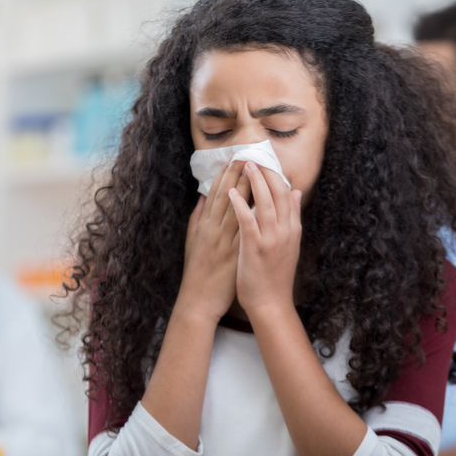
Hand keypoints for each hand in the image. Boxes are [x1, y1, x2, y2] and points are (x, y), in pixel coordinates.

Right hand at [177, 159, 251, 323]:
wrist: (198, 300)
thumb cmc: (196, 273)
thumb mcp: (192, 241)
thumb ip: (197, 219)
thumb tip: (203, 199)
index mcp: (203, 226)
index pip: (215, 195)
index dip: (225, 175)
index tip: (234, 158)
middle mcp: (213, 231)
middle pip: (227, 197)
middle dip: (237, 174)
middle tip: (248, 154)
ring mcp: (224, 242)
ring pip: (237, 209)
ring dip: (247, 189)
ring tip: (256, 170)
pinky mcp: (235, 254)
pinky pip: (247, 230)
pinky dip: (254, 216)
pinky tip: (263, 203)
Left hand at [229, 161, 301, 316]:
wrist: (271, 304)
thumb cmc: (275, 275)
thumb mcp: (290, 243)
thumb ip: (293, 216)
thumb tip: (296, 192)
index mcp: (292, 228)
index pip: (287, 193)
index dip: (276, 173)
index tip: (266, 157)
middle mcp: (285, 231)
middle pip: (278, 193)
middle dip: (266, 171)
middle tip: (254, 153)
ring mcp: (271, 239)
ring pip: (265, 202)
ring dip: (254, 181)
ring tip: (245, 164)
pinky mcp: (256, 248)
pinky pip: (248, 221)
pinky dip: (240, 205)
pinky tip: (231, 192)